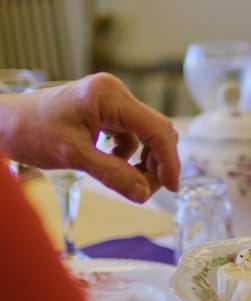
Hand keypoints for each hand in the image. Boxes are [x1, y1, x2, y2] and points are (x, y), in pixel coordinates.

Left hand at [0, 73, 179, 201]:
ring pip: (147, 135)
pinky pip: (132, 136)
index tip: (172, 187)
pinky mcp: (107, 112)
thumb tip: (144, 195)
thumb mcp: (74, 156)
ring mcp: (113, 102)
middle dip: (158, 162)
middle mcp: (116, 94)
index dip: (169, 160)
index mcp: (110, 96)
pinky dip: (131, 156)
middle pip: (157, 131)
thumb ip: (112, 174)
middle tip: (148, 190)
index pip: (156, 129)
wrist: (5, 124)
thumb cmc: (31, 131)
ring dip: (145, 162)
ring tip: (132, 182)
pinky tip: (115, 166)